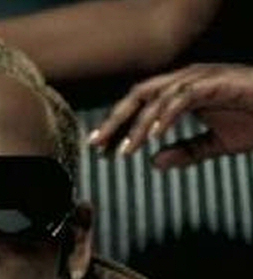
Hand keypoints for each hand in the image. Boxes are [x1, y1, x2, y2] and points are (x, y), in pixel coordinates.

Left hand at [89, 64, 252, 168]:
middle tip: (96, 145)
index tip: (100, 149)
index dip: (118, 126)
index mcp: (181, 91)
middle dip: (115, 121)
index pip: (140, 106)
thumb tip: (155, 163)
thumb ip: (187, 151)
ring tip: (124, 150)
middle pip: (139, 96)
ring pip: (157, 98)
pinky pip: (185, 98)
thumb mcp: (216, 143)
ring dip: (138, 125)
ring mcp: (202, 78)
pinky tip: (155, 137)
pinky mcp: (219, 83)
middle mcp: (186, 80)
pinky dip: (167, 116)